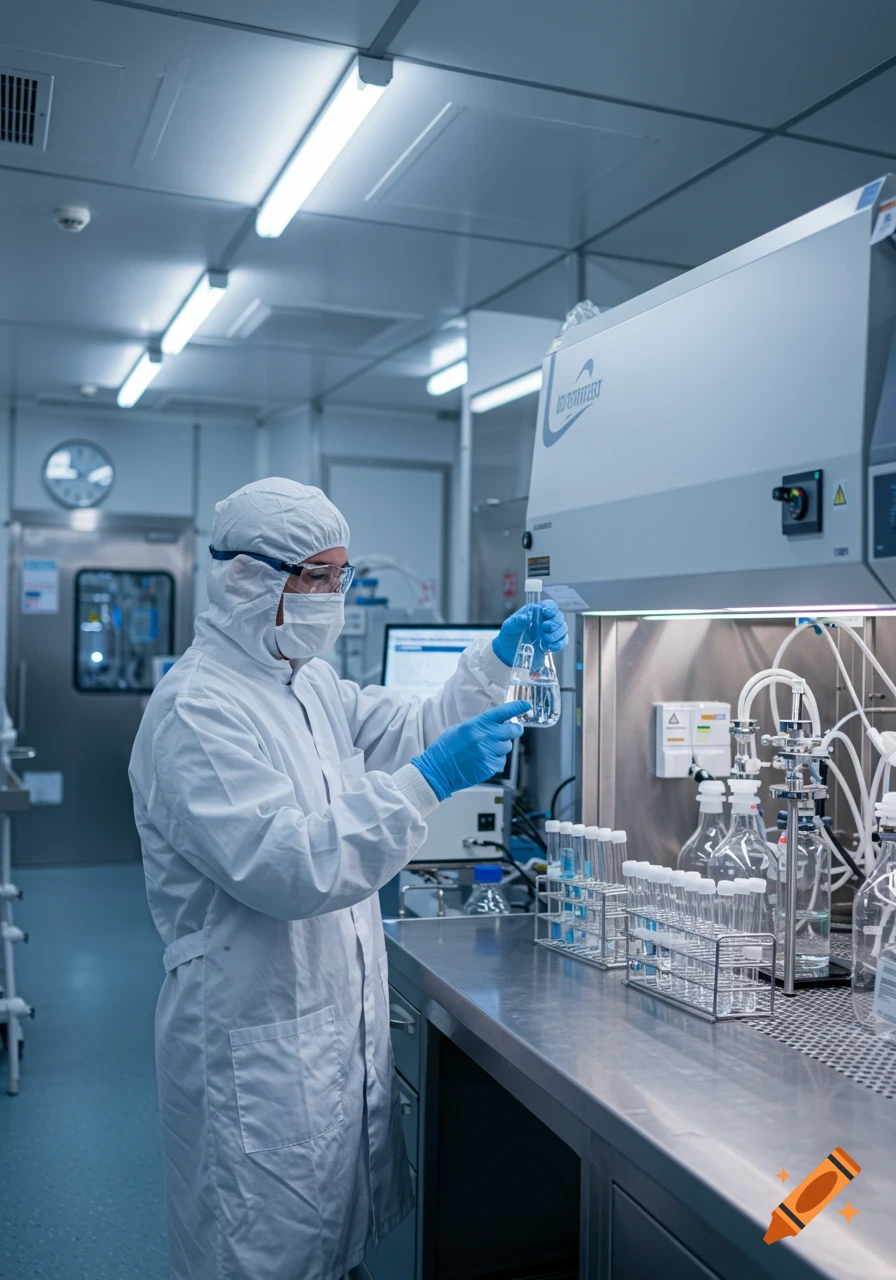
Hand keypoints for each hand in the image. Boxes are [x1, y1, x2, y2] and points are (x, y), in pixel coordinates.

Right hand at [411, 702, 530, 801]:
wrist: (437, 771)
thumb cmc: (445, 749)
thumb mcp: (459, 730)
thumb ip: (478, 726)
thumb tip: (494, 725)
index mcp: (477, 724)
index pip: (503, 712)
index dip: (517, 707)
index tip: (527, 705)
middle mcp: (485, 737)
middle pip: (513, 731)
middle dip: (514, 730)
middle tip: (513, 730)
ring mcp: (488, 752)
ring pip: (507, 747)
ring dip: (501, 748)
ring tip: (486, 750)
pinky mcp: (489, 767)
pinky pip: (501, 761)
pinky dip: (495, 761)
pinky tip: (483, 761)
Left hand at [492, 601, 568, 666]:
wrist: (509, 652)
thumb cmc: (509, 635)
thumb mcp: (509, 626)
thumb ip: (516, 621)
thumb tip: (526, 617)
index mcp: (536, 612)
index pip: (549, 605)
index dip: (550, 607)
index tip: (546, 612)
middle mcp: (545, 620)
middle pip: (559, 616)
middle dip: (555, 622)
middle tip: (545, 627)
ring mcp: (550, 632)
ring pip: (563, 628)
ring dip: (557, 633)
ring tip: (546, 639)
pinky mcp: (553, 643)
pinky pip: (563, 641)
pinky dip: (559, 643)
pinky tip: (551, 647)